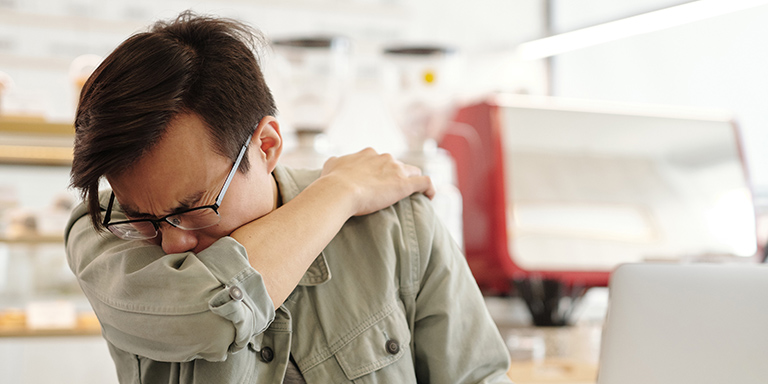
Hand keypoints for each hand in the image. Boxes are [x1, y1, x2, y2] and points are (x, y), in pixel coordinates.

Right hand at [320, 148, 434, 215]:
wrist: (339, 191)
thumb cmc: (332, 181)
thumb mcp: (330, 165)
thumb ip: (335, 162)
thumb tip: (334, 162)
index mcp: (368, 153)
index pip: (380, 160)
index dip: (381, 171)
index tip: (378, 182)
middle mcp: (384, 157)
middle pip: (398, 165)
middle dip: (396, 176)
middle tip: (390, 192)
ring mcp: (396, 170)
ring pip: (413, 171)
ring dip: (413, 181)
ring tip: (412, 195)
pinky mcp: (404, 184)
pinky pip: (425, 183)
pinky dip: (430, 189)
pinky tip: (430, 197)